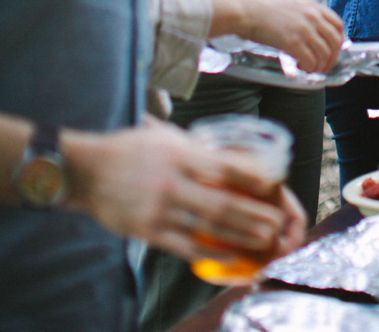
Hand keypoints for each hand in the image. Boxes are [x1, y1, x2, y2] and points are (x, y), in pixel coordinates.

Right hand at [61, 119, 301, 262]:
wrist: (87, 171)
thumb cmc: (130, 148)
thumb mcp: (166, 137)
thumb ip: (194, 149)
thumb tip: (226, 154)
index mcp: (180, 155)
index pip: (225, 168)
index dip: (252, 179)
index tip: (274, 186)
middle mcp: (173, 184)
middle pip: (222, 204)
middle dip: (253, 216)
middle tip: (276, 223)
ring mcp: (161, 211)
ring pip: (208, 228)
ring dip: (239, 236)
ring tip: (263, 241)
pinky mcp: (148, 231)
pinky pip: (185, 246)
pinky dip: (209, 252)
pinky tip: (228, 255)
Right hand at [232, 0, 343, 72]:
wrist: (247, 11)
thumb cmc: (264, 11)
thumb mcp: (292, 6)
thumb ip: (307, 17)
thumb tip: (315, 36)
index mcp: (314, 6)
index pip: (338, 25)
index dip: (338, 41)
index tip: (333, 51)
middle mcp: (313, 16)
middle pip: (335, 41)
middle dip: (332, 58)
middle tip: (324, 67)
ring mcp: (304, 29)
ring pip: (324, 54)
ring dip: (320, 66)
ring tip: (310, 69)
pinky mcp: (293, 42)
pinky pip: (310, 61)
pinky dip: (308, 68)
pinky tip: (299, 68)